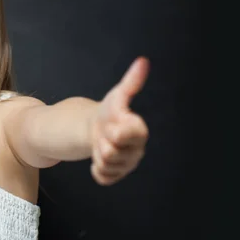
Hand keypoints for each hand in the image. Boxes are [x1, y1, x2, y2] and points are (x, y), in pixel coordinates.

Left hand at [90, 57, 149, 185]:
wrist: (97, 128)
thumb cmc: (110, 112)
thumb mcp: (118, 95)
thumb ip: (131, 82)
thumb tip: (143, 61)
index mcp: (139, 131)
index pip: (134, 134)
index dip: (119, 131)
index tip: (112, 126)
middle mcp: (137, 150)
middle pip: (114, 153)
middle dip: (103, 143)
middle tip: (104, 134)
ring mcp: (127, 165)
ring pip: (107, 166)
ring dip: (98, 155)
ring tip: (101, 144)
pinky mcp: (117, 176)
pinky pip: (104, 178)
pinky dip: (96, 170)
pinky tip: (97, 159)